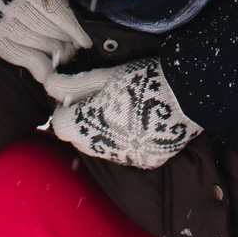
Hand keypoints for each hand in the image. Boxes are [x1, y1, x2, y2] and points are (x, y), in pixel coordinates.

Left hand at [46, 57, 199, 167]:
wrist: (189, 94)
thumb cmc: (142, 79)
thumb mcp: (106, 76)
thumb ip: (75, 84)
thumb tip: (48, 85)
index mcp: (88, 123)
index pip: (59, 125)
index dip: (66, 111)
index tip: (78, 99)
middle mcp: (104, 146)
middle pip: (80, 139)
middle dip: (83, 123)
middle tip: (102, 102)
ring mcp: (125, 157)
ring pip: (102, 149)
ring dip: (104, 134)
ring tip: (124, 112)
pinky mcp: (145, 161)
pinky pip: (126, 154)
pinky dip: (128, 142)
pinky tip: (140, 124)